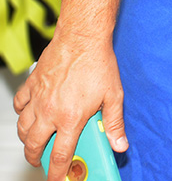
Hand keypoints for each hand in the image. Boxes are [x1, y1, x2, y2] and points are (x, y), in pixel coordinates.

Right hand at [13, 35, 126, 180]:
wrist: (82, 37)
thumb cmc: (99, 63)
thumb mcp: (114, 95)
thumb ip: (115, 123)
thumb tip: (119, 145)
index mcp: (71, 118)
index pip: (60, 155)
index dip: (57, 173)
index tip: (57, 179)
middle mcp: (50, 112)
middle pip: (34, 146)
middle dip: (36, 158)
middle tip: (43, 161)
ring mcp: (38, 99)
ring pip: (23, 128)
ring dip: (27, 139)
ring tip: (36, 141)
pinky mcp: (32, 85)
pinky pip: (19, 105)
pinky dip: (22, 112)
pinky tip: (30, 113)